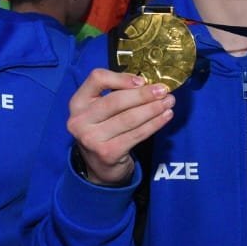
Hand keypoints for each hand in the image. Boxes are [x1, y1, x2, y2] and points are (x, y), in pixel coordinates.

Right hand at [66, 68, 174, 185]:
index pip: (97, 79)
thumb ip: (116, 94)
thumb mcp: (100, 110)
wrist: (99, 167)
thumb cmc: (104, 131)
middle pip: (115, 100)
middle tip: (163, 91)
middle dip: (143, 95)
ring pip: (129, 118)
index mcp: (78, 103)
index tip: (142, 81)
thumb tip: (148, 84)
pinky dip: (154, 124)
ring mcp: (92, 138)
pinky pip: (137, 134)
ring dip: (153, 109)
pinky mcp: (107, 153)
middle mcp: (80, 120)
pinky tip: (165, 116)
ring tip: (168, 102)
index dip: (121, 78)